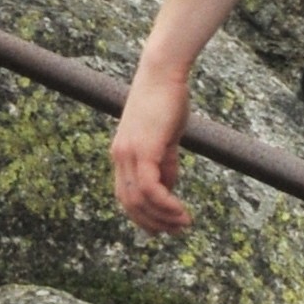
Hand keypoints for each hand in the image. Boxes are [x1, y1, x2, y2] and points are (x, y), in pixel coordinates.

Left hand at [110, 59, 194, 240]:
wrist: (162, 73)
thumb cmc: (166, 100)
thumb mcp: (165, 139)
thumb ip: (165, 164)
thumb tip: (168, 189)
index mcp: (122, 154)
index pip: (125, 196)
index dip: (143, 216)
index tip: (163, 227)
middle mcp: (120, 156)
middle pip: (129, 204)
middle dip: (154, 222)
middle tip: (177, 230)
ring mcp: (128, 153)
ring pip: (139, 200)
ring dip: (162, 217)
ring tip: (183, 222)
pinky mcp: (142, 149)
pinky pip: (149, 188)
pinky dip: (165, 204)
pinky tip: (180, 210)